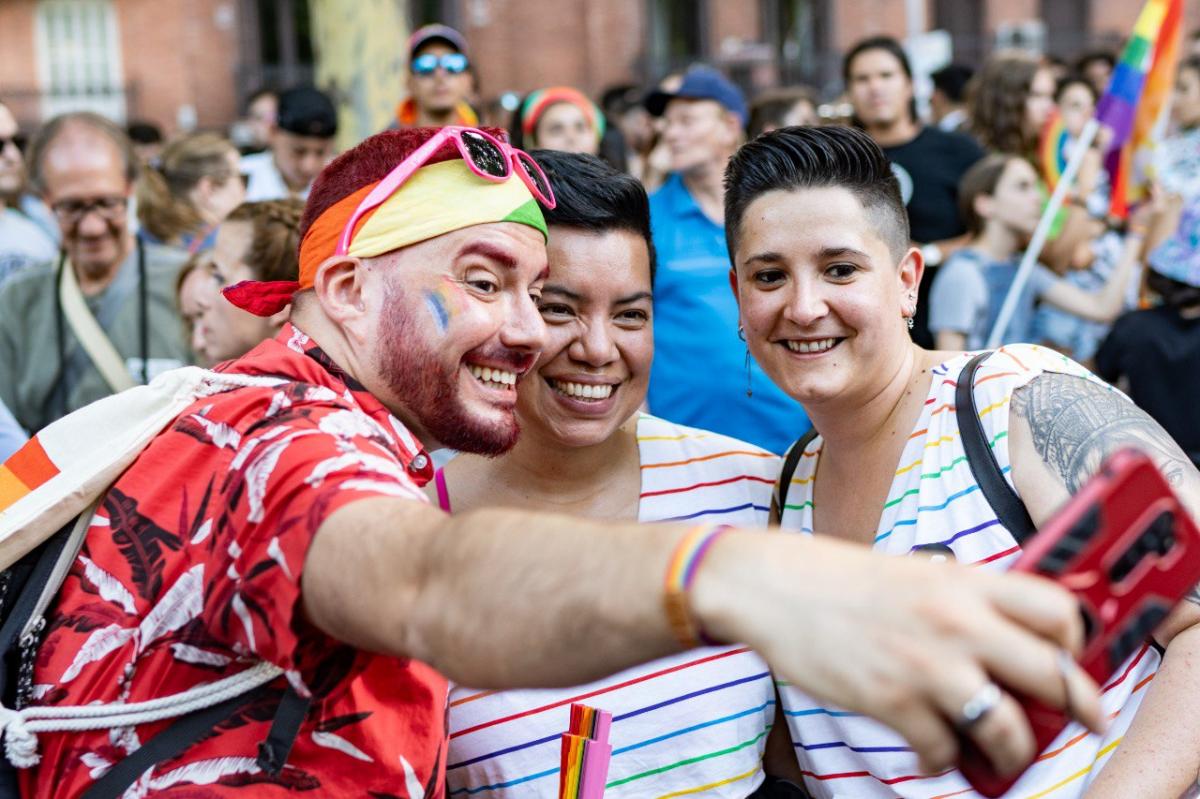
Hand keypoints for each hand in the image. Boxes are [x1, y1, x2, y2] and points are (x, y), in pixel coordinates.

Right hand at [693, 534, 1104, 776]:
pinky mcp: (890, 702)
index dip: (1078, 643)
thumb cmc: (838, 580)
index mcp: (964, 583)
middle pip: (1053, 675)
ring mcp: (925, 665)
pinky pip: (943, 752)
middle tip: (1078, 722)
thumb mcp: (915, 573)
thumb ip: (964, 600)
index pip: (1058, 610)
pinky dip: (943, 763)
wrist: (770, 586)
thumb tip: (1007, 644)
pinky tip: (932, 753)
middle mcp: (956, 621)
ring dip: (1012, 752)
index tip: (1075, 662)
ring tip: (1001, 754)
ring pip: (1009, 729)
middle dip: (1077, 710)